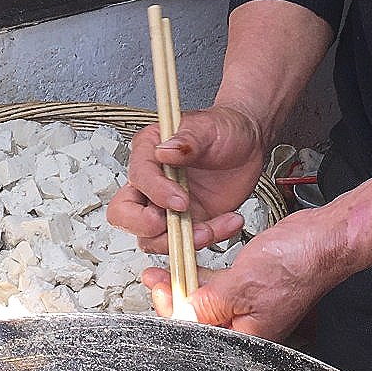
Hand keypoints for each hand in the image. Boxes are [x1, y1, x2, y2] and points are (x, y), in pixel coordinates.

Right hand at [108, 103, 266, 252]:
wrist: (248, 144)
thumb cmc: (222, 129)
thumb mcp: (207, 127)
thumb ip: (187, 139)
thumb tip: (165, 152)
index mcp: (148, 152)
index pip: (138, 178)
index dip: (156, 192)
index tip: (180, 200)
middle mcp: (152, 183)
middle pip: (124, 214)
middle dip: (144, 226)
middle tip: (172, 225)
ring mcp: (167, 206)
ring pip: (151, 238)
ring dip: (180, 240)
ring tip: (211, 228)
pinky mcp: (187, 222)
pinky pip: (186, 243)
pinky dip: (209, 239)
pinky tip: (230, 221)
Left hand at [142, 205, 347, 341]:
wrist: (323, 239)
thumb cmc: (297, 266)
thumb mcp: (241, 286)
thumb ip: (208, 304)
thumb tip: (180, 314)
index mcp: (248, 338)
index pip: (200, 338)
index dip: (175, 316)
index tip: (160, 294)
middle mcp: (247, 326)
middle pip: (199, 321)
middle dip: (173, 300)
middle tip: (155, 282)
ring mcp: (247, 305)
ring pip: (205, 301)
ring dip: (182, 285)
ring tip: (160, 272)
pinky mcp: (249, 285)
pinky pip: (217, 285)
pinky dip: (200, 275)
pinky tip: (185, 265)